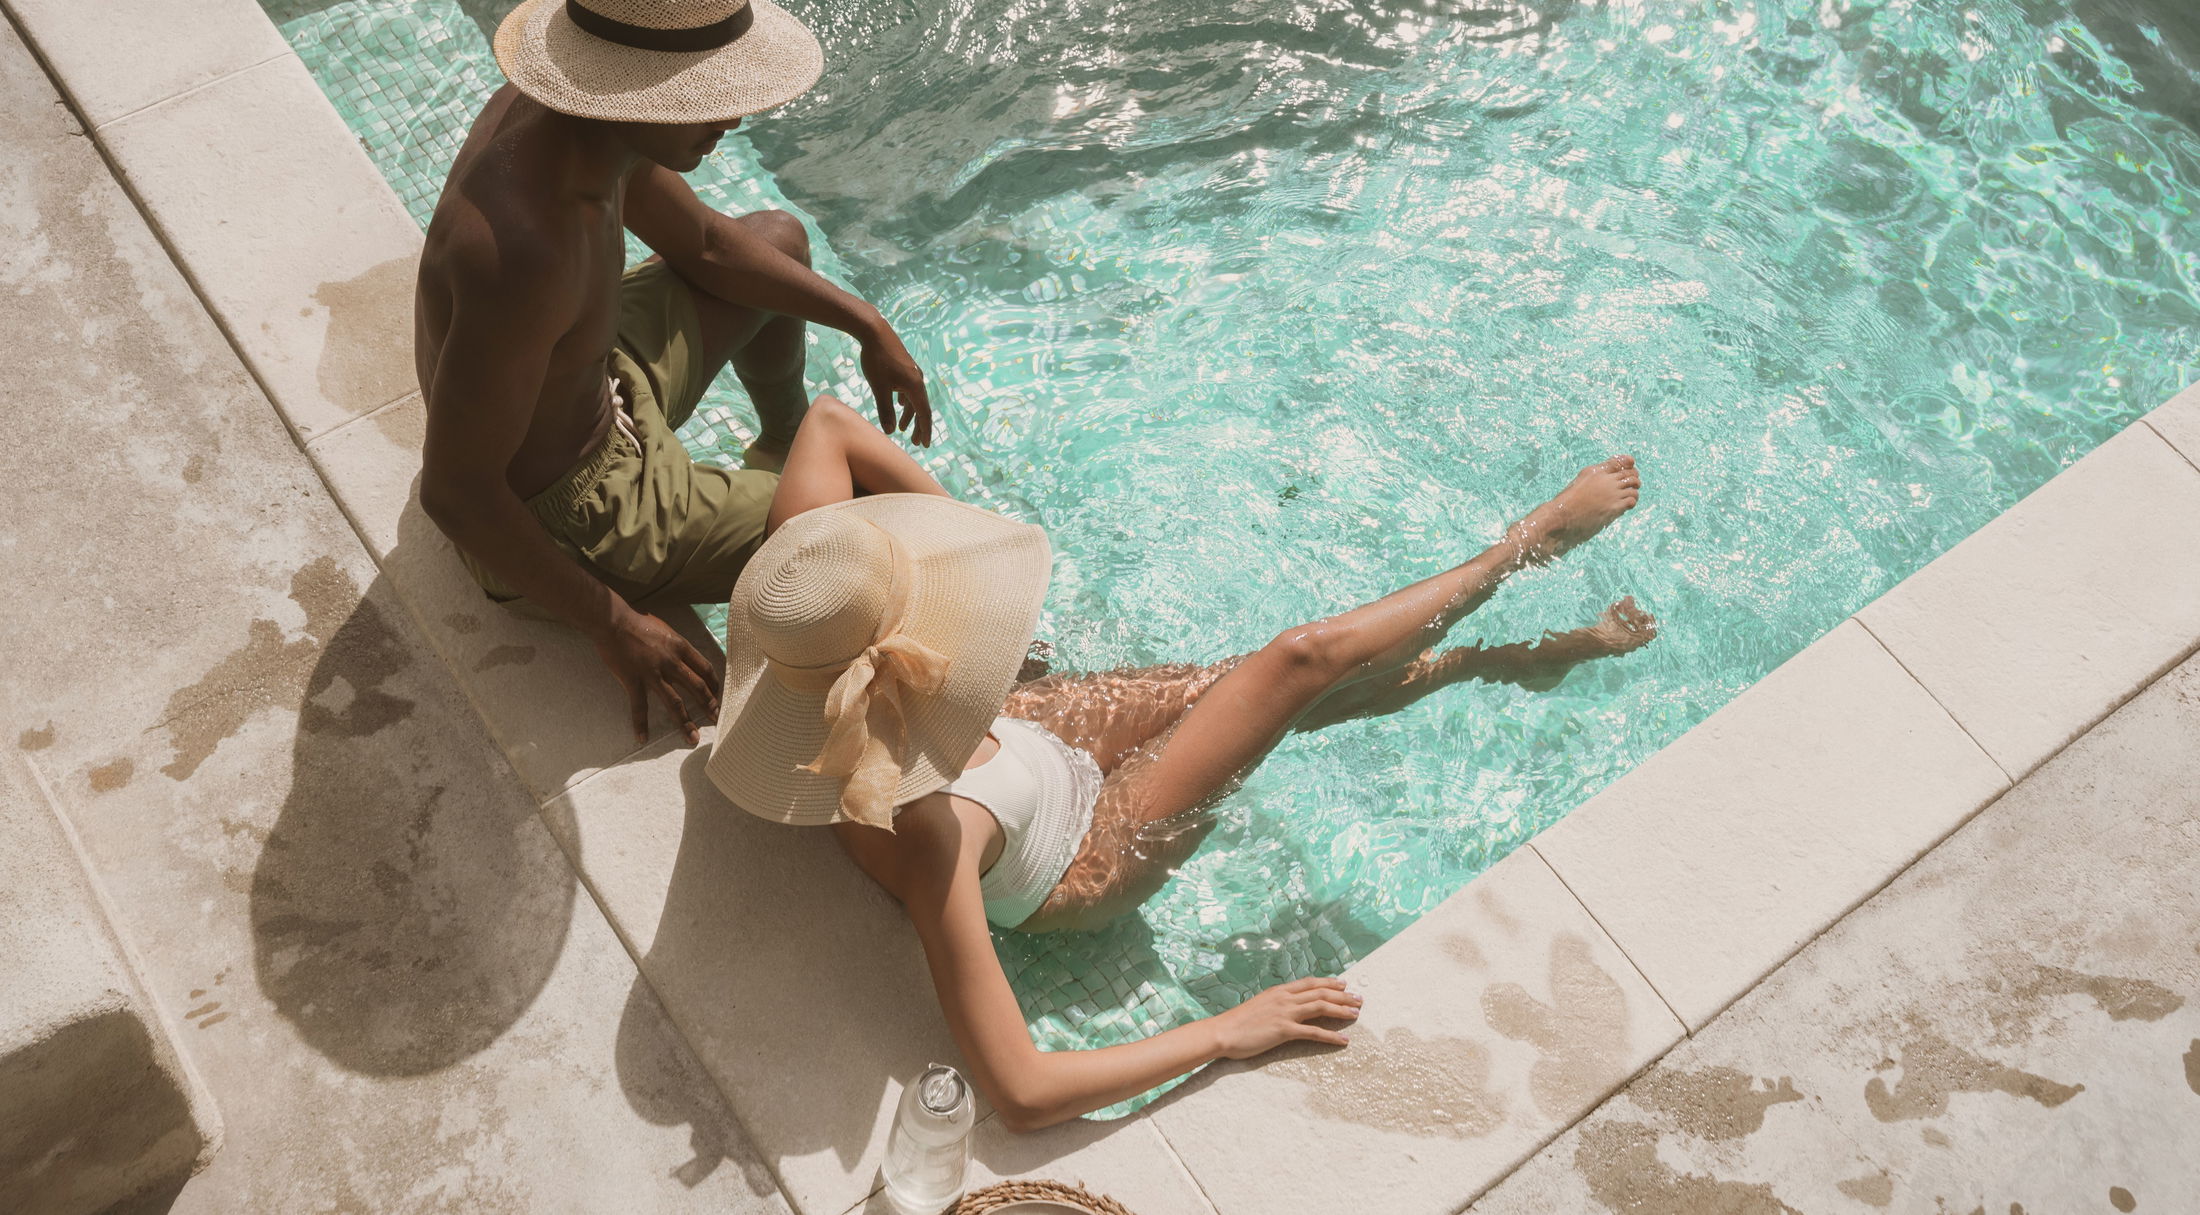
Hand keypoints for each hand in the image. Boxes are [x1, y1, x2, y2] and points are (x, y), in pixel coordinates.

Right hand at [591, 607, 719, 744]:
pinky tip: (642, 738)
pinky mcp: (634, 681)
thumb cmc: (638, 623)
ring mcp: (653, 674)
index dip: (714, 684)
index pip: (705, 668)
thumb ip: (676, 646)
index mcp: (681, 647)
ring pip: (675, 703)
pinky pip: (639, 707)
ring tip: (693, 738)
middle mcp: (671, 662)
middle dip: (709, 705)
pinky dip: (640, 724)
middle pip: (697, 688)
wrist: (613, 622)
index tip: (718, 694)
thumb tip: (685, 657)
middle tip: (717, 719)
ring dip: (685, 722)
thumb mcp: (665, 630)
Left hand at [858, 323, 933, 446]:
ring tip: (902, 428)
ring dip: (910, 414)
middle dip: (918, 426)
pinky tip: (899, 403)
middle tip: (915, 442)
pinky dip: (906, 401)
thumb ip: (885, 411)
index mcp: (915, 387)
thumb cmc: (876, 360)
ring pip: (914, 399)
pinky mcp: (905, 367)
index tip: (924, 445)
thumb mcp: (879, 388)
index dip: (924, 431)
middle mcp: (918, 380)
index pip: (923, 414)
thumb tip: (890, 431)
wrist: (874, 330)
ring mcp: (912, 372)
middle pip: (921, 408)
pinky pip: (909, 389)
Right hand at [1211, 977, 1360, 1058]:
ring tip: (1356, 1014)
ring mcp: (1286, 1013)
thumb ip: (1275, 1003)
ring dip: (1342, 1010)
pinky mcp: (1285, 1030)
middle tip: (1359, 999)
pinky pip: (1314, 1032)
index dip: (1329, 982)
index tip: (1344, 984)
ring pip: (1321, 1007)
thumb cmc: (1237, 1022)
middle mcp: (1285, 998)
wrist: (1223, 1032)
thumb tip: (1286, 1006)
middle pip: (1321, 992)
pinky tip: (1344, 1041)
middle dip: (1343, 995)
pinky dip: (1332, 1036)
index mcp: (1279, 991)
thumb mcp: (1259, 1005)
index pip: (1310, 983)